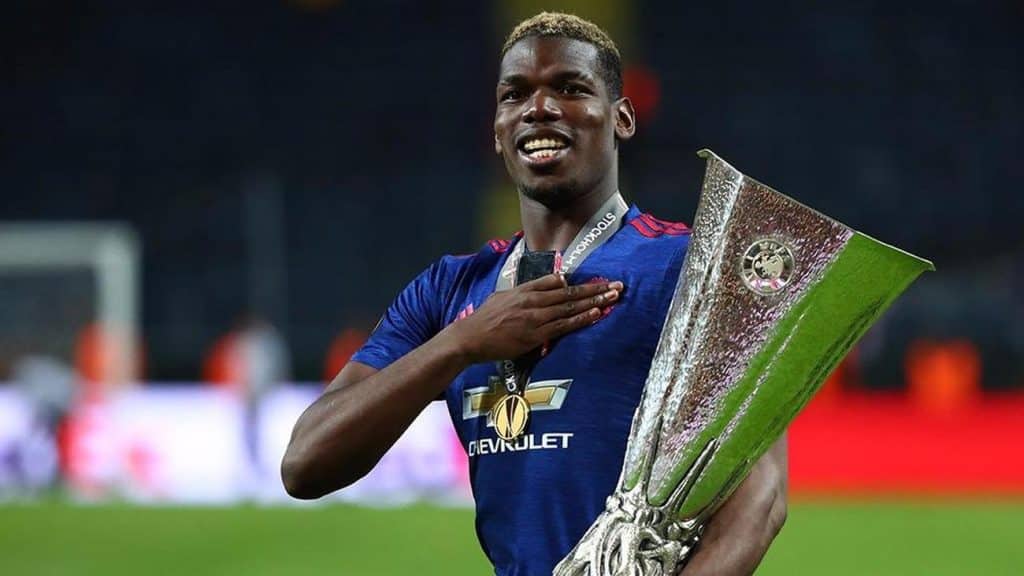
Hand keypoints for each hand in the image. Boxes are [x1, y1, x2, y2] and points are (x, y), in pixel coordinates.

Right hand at [444, 273, 622, 362]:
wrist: (469, 338)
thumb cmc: (484, 319)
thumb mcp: (503, 297)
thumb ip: (526, 290)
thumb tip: (549, 283)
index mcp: (524, 291)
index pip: (557, 282)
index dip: (580, 282)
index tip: (597, 279)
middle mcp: (532, 301)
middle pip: (570, 292)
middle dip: (595, 288)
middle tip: (617, 285)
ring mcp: (535, 318)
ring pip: (570, 307)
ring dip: (594, 301)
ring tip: (613, 297)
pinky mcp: (535, 335)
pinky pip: (563, 325)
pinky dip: (581, 318)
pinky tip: (596, 314)